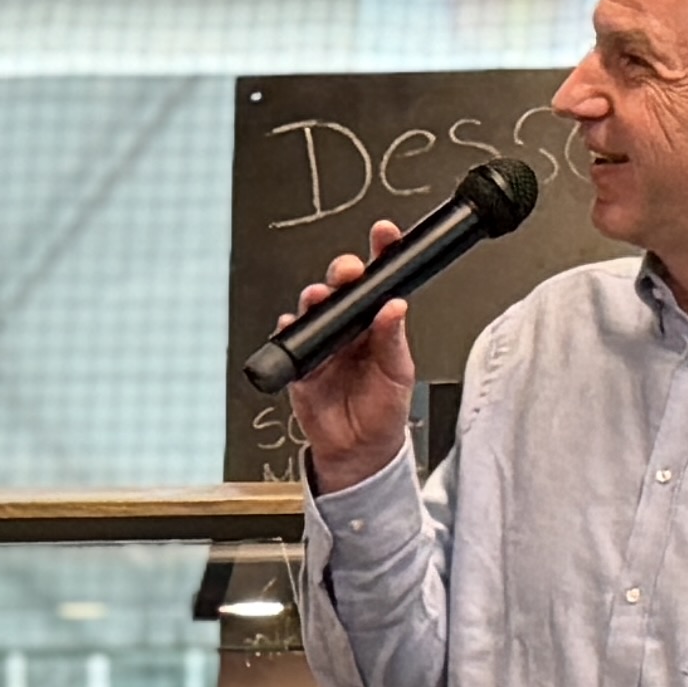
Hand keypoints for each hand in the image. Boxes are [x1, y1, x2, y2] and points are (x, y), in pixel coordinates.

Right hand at [284, 217, 421, 489]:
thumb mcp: (398, 374)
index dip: (382, 253)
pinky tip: (292, 326)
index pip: (380, 281)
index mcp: (378, 324)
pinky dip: (289, 330)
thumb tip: (394, 306)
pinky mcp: (301, 363)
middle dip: (343, 272)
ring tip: (318, 299)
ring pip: (314, 308)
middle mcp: (350, 328)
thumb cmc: (383, 411)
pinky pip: (290, 339)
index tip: (385, 234)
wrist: (358, 451)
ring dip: (314, 299)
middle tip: (348, 271)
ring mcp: (324, 343)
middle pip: (342, 287)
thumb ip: (393, 339)